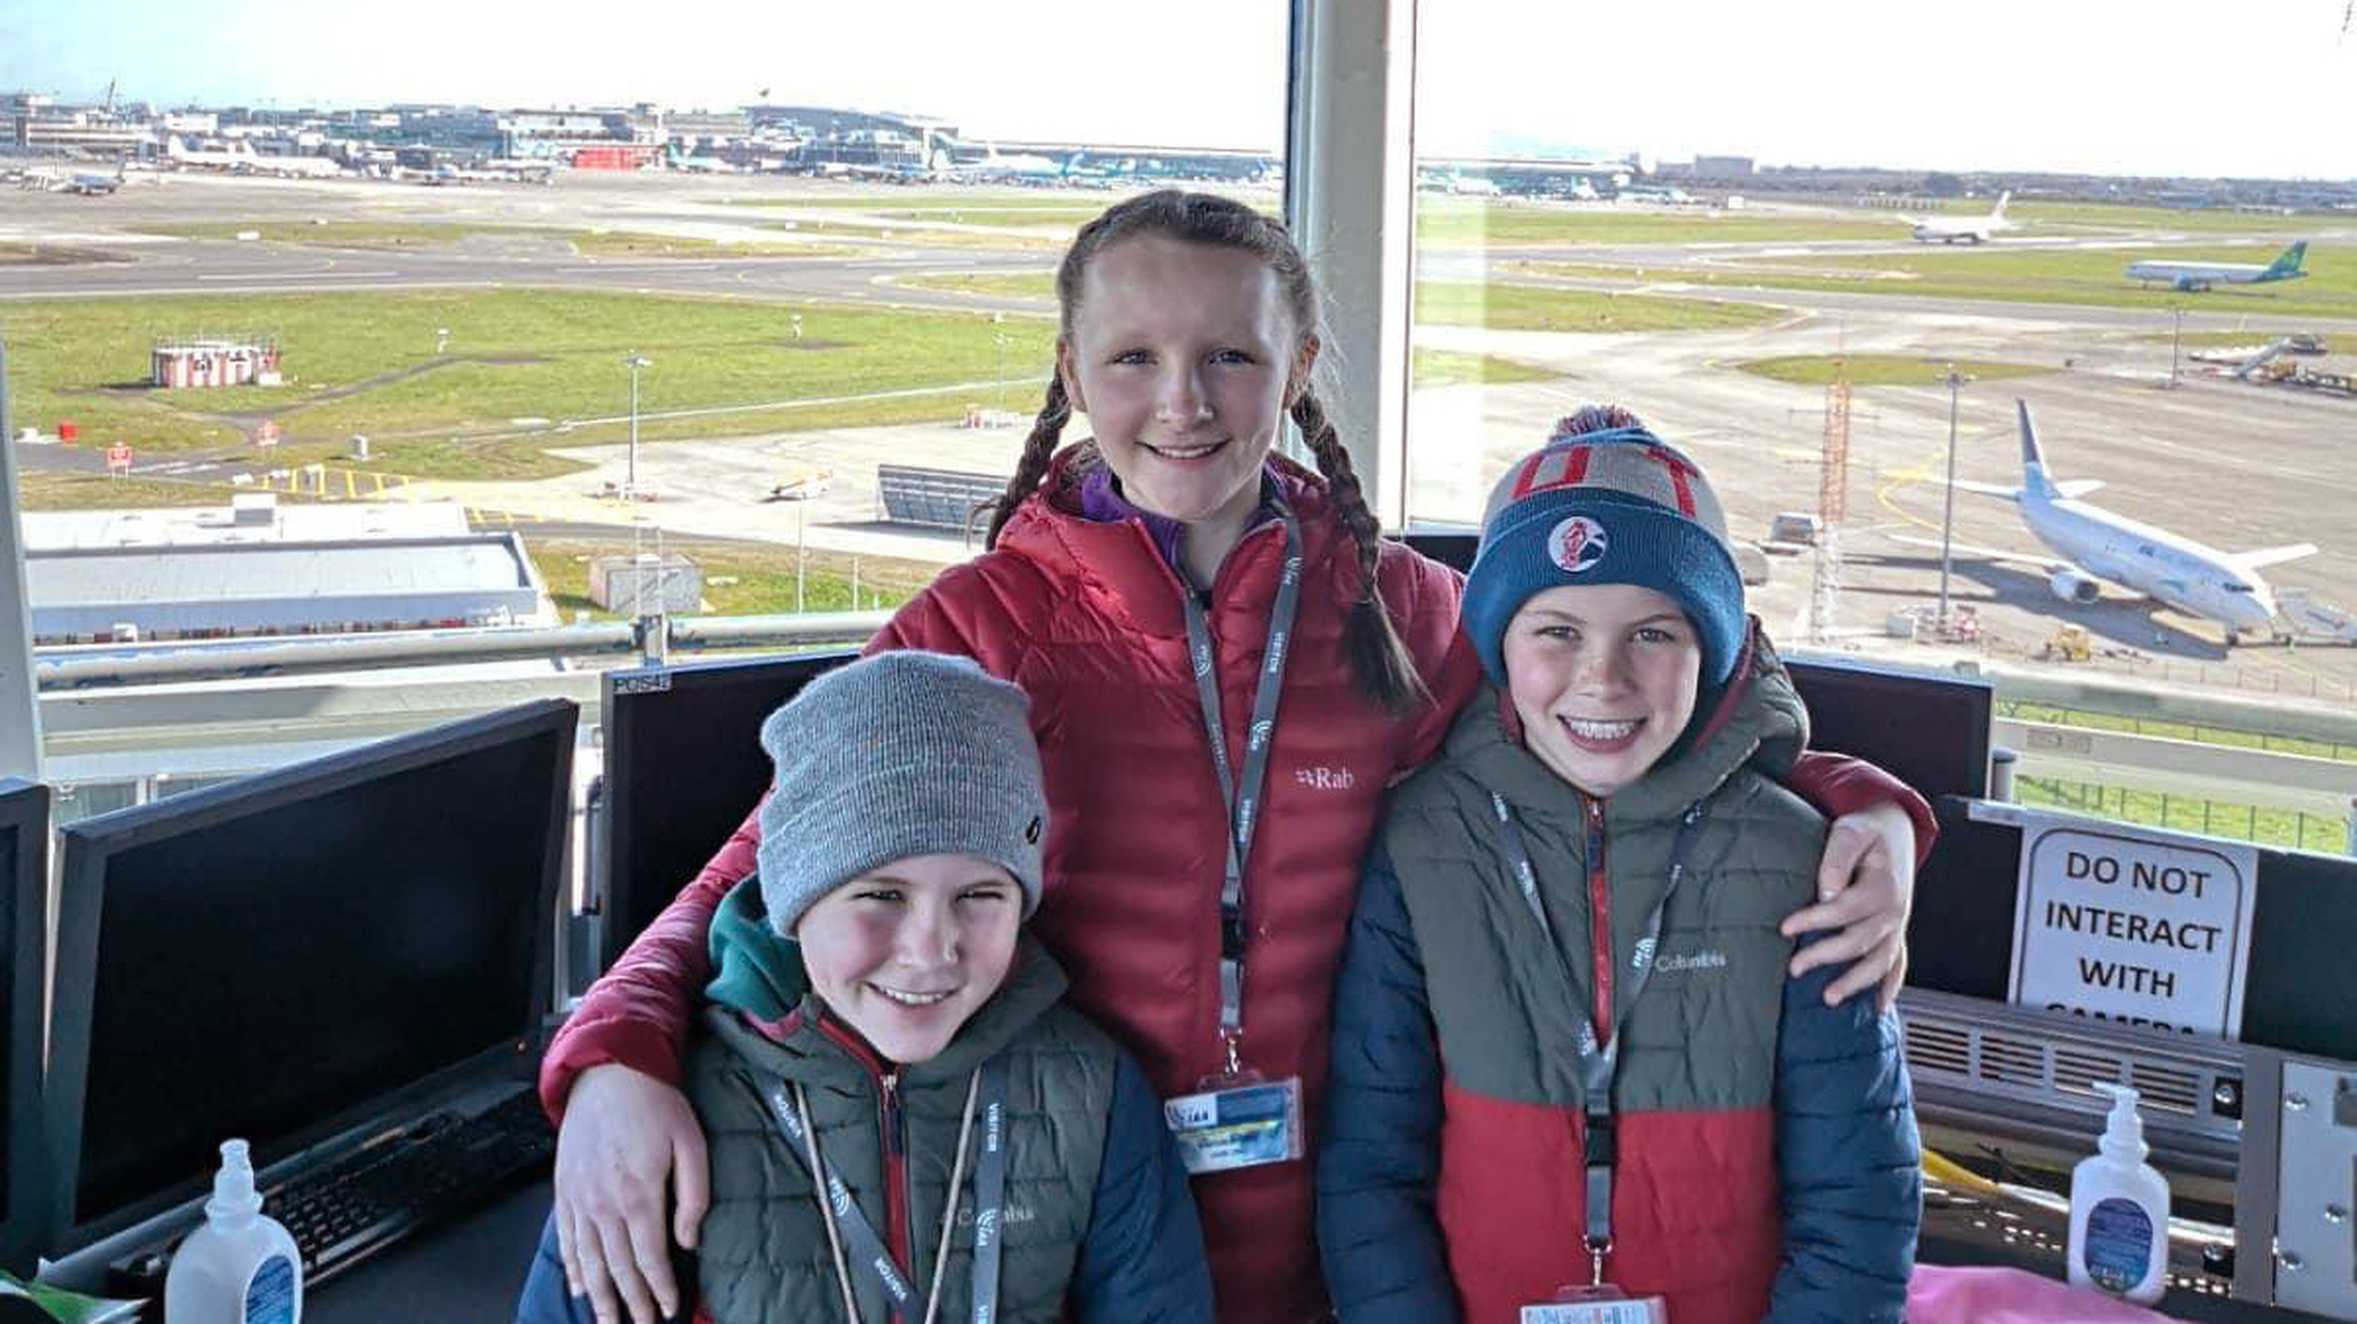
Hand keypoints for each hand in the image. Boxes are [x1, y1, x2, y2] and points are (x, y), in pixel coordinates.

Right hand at [552, 1064, 710, 1323]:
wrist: (609, 1072)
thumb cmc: (656, 1104)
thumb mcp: (691, 1143)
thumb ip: (693, 1197)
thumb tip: (689, 1241)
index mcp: (639, 1194)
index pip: (649, 1257)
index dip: (661, 1288)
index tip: (670, 1309)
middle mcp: (604, 1203)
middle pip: (618, 1267)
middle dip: (631, 1303)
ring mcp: (580, 1198)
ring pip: (589, 1260)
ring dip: (600, 1296)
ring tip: (608, 1321)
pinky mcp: (565, 1189)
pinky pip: (566, 1238)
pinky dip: (573, 1267)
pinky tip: (580, 1287)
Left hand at [1780, 800, 1917, 1010]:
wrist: (1895, 831)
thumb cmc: (1866, 832)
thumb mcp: (1851, 831)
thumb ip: (1837, 857)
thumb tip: (1826, 891)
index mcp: (1883, 885)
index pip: (1845, 908)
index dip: (1815, 920)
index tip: (1785, 928)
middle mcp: (1894, 910)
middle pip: (1859, 941)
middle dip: (1826, 956)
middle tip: (1794, 967)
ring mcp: (1897, 926)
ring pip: (1880, 962)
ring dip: (1856, 983)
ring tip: (1829, 998)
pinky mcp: (1896, 933)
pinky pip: (1898, 966)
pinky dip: (1889, 987)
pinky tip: (1878, 1008)